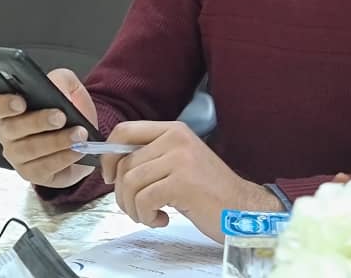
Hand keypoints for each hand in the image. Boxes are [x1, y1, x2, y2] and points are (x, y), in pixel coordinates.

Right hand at [0, 68, 98, 188]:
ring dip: (56, 142)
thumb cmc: (67, 109)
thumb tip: (58, 90)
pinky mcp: (33, 174)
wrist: (82, 133)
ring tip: (78, 134)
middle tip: (60, 117)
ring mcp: (18, 157)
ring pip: (30, 151)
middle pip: (11, 129)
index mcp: (8, 109)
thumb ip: (61, 80)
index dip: (2, 105)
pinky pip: (44, 168)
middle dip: (38, 122)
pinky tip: (78, 150)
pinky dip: (63, 158)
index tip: (20, 102)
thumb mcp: (67, 86)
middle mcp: (8, 135)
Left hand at [101, 121, 282, 241]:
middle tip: (136, 208)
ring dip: (133, 208)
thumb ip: (152, 157)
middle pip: (124, 163)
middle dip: (122, 193)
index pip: (125, 130)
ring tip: (150, 215)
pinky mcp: (182, 183)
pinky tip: (162, 219)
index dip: (108, 155)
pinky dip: (146, 216)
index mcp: (174, 130)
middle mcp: (176, 139)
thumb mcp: (180, 163)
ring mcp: (180, 159)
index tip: (109, 176)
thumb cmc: (210, 192)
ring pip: (130, 183)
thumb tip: (113, 167)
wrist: (242, 209)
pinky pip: (144, 200)